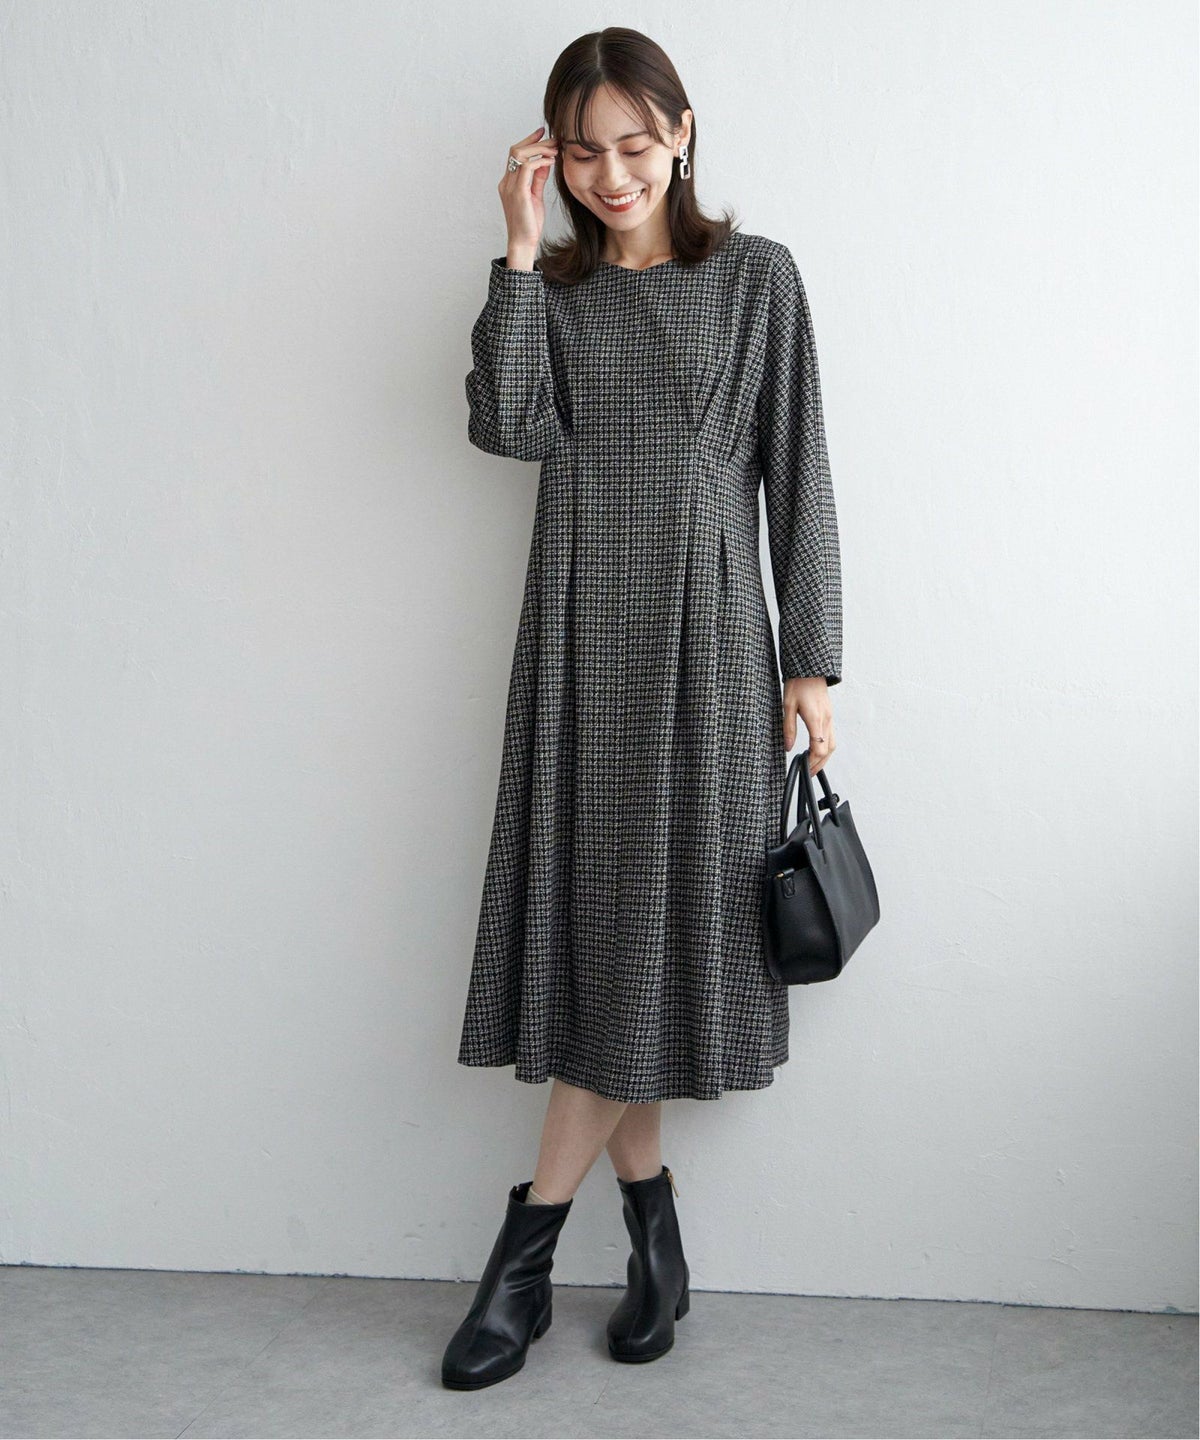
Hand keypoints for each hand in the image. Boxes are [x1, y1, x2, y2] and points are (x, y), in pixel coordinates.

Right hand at [499, 126, 558, 263]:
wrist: (523, 243)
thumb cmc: (529, 223)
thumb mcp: (535, 196)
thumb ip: (538, 179)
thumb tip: (546, 162)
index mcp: (509, 182)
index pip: (515, 155)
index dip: (529, 141)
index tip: (543, 133)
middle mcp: (506, 182)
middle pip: (516, 150)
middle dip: (536, 141)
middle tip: (554, 140)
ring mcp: (510, 187)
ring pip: (520, 155)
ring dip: (539, 149)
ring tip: (555, 150)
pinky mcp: (518, 193)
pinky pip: (527, 168)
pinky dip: (540, 161)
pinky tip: (551, 162)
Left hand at [782, 677, 835, 775]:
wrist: (810, 668)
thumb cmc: (798, 684)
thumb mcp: (787, 706)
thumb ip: (789, 728)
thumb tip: (788, 747)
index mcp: (816, 718)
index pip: (819, 748)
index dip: (813, 762)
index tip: (804, 769)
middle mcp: (826, 719)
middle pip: (829, 749)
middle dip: (819, 764)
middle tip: (808, 772)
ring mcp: (830, 717)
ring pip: (833, 743)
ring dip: (824, 757)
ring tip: (812, 764)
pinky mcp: (829, 714)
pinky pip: (831, 735)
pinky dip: (826, 747)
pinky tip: (817, 750)